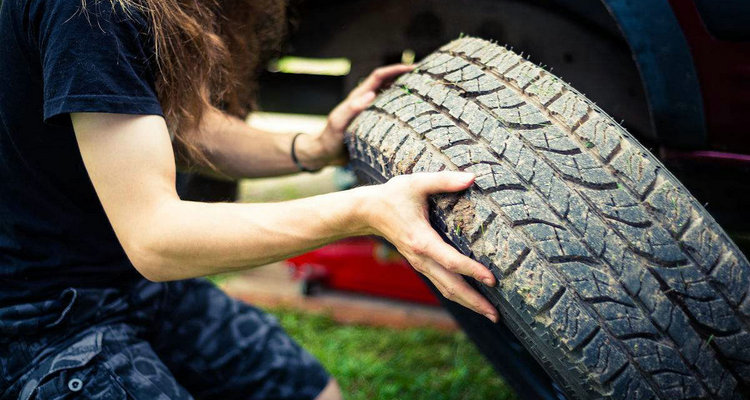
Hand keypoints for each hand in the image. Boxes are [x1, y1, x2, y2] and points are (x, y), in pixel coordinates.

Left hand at [295, 64, 414, 169]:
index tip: (412, 68)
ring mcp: (371, 113)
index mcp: (359, 96)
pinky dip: (402, 112)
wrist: (325, 155)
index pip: (379, 76)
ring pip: (391, 99)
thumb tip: (371, 94)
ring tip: (424, 96)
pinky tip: (414, 119)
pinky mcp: (374, 126)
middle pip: (388, 83)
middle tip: (424, 79)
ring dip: (405, 94)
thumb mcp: (338, 123)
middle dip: (405, 77)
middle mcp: (367, 102)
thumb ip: (352, 108)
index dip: (394, 69)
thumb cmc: (330, 138)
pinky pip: (391, 115)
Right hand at [362, 171, 498, 321]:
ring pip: (446, 289)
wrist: (367, 212)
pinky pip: (441, 284)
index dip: (471, 270)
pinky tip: (472, 299)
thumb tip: (472, 177)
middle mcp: (420, 258)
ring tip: (490, 314)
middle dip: (474, 301)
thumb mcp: (417, 183)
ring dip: (468, 302)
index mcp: (421, 240)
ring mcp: (420, 264)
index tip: (492, 279)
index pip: (450, 260)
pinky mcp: (420, 264)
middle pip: (450, 286)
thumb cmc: (393, 196)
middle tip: (496, 316)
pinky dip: (458, 294)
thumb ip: (444, 180)